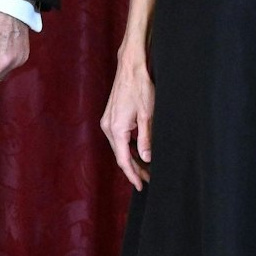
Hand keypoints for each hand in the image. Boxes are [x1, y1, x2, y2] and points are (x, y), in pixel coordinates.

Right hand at [100, 52, 155, 188]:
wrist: (131, 69)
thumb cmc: (140, 89)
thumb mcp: (148, 116)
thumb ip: (146, 139)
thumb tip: (146, 159)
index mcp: (116, 129)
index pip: (124, 160)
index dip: (133, 175)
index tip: (141, 186)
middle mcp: (108, 126)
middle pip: (120, 155)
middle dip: (133, 169)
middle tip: (148, 179)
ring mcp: (107, 121)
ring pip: (119, 147)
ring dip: (131, 158)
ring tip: (146, 168)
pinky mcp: (111, 117)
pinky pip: (118, 138)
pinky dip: (128, 147)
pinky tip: (138, 151)